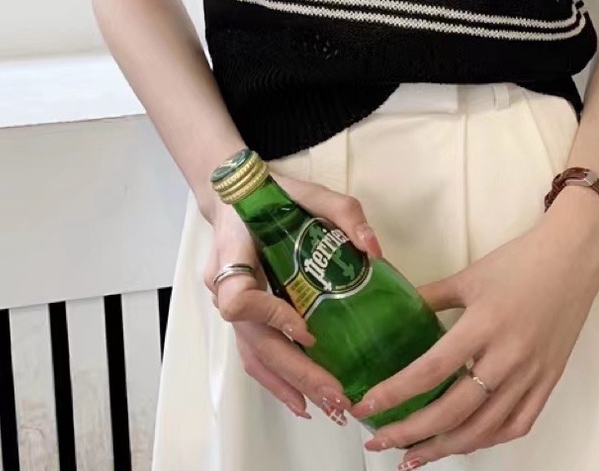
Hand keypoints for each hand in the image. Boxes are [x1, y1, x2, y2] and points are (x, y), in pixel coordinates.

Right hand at [205, 173, 384, 424]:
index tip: (305, 328)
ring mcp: (228, 304)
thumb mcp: (312, 192)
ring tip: (326, 407)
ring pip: (255, 356)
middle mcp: (224, 285)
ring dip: (290, 384)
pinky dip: (277, 381)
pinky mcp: (242, 316)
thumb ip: (344, 213)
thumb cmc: (274, 195)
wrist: (238, 197)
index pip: (239, 297)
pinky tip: (303, 402)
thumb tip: (374, 250)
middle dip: (297, 371)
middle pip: (254, 341)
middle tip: (335, 393)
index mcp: (234, 253)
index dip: (270, 317)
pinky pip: (255, 356)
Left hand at [350, 189, 598, 462]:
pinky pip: (517, 425)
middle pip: (454, 410)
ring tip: (413, 456)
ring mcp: (532, 373)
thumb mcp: (469, 275)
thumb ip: (431, 297)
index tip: (366, 406)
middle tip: (379, 441)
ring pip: (484, 428)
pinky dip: (488, 440)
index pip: (432, 370)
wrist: (573, 257)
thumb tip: (394, 310)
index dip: (395, 393)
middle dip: (411, 433)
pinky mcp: (549, 382)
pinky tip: (464, 443)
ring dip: (444, 448)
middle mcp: (508, 356)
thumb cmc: (521, 261)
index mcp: (484, 324)